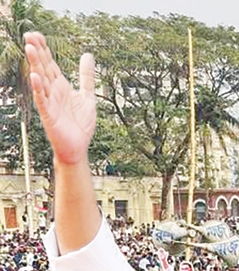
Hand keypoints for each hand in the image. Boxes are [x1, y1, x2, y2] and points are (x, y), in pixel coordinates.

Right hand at [25, 33, 96, 164]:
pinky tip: (35, 77)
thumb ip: (86, 76)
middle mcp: (53, 91)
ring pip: (41, 80)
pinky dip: (39, 88)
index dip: (44, 49)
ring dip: (35, 64)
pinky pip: (42, 100)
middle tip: (28, 34)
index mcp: (61, 86)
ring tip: (30, 48)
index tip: (36, 34)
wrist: (78, 147)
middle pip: (43, 67)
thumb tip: (87, 55)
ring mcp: (49, 102)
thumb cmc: (80, 124)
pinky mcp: (48, 114)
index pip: (50, 63)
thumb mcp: (88, 96)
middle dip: (37, 51)